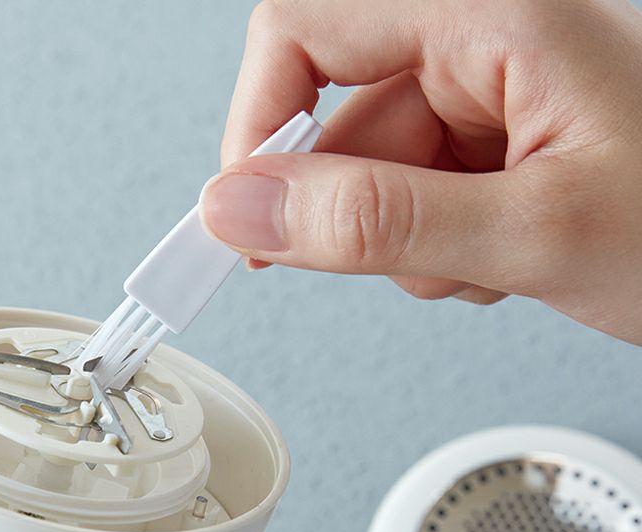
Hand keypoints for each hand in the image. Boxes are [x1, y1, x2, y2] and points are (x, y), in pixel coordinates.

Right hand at [198, 0, 641, 342]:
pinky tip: (496, 262)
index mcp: (494, 13)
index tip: (243, 215)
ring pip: (370, 176)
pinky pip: (410, 201)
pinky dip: (435, 252)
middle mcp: (482, 42)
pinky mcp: (490, 149)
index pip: (305, 25)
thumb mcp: (532, 233)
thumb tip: (243, 212)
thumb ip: (376, 223)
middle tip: (419, 257)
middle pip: (336, 122)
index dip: (258, 123)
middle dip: (359, 213)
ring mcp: (488, 98)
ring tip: (487, 262)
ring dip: (405, 244)